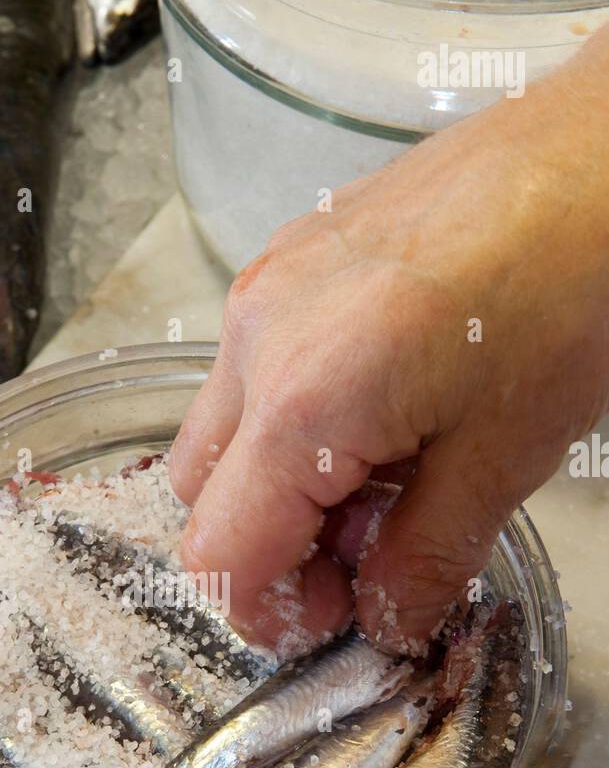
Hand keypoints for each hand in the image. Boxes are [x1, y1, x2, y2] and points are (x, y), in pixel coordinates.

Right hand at [170, 26, 608, 654]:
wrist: (598, 148)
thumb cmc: (570, 282)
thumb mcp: (505, 459)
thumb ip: (425, 560)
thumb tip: (385, 618)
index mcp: (299, 405)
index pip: (221, 556)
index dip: (272, 612)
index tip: (336, 619)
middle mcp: (256, 340)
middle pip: (199, 499)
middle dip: (269, 550)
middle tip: (364, 557)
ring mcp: (265, 289)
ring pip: (222, 434)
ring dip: (281, 486)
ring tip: (383, 479)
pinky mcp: (290, 258)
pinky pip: (252, 368)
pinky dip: (295, 421)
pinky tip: (382, 410)